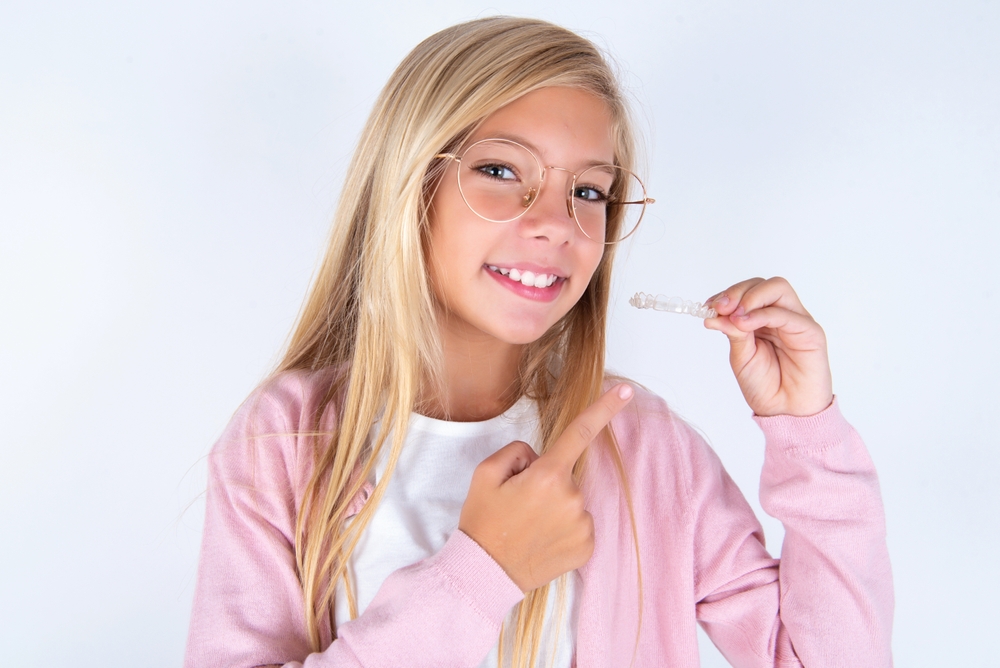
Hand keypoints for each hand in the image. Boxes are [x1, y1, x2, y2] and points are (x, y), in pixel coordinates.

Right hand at [458, 383, 633, 591]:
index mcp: (547, 475)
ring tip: (528, 526)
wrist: (484, 573)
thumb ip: (516, 451)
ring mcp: (582, 525)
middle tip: (519, 505)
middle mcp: (572, 498)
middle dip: (546, 482)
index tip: (626, 391)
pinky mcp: (587, 547)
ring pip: (573, 501)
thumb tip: (538, 458)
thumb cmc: (483, 522)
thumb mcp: (485, 473)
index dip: (605, 409)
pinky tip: (542, 540)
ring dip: (556, 508)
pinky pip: (579, 525)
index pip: (580, 433)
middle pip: (565, 475)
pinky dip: (564, 530)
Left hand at [704, 277, 832, 417]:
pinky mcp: (811, 332)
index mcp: (764, 319)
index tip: (708, 306)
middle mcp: (781, 315)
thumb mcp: (741, 356)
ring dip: (751, 297)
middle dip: (737, 292)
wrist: (786, 412)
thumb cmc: (767, 385)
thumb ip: (732, 332)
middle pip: (763, 284)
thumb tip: (713, 314)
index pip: (748, 292)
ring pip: (778, 289)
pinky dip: (762, 314)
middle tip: (719, 307)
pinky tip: (744, 323)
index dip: (727, 294)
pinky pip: (787, 314)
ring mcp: (797, 321)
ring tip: (733, 314)